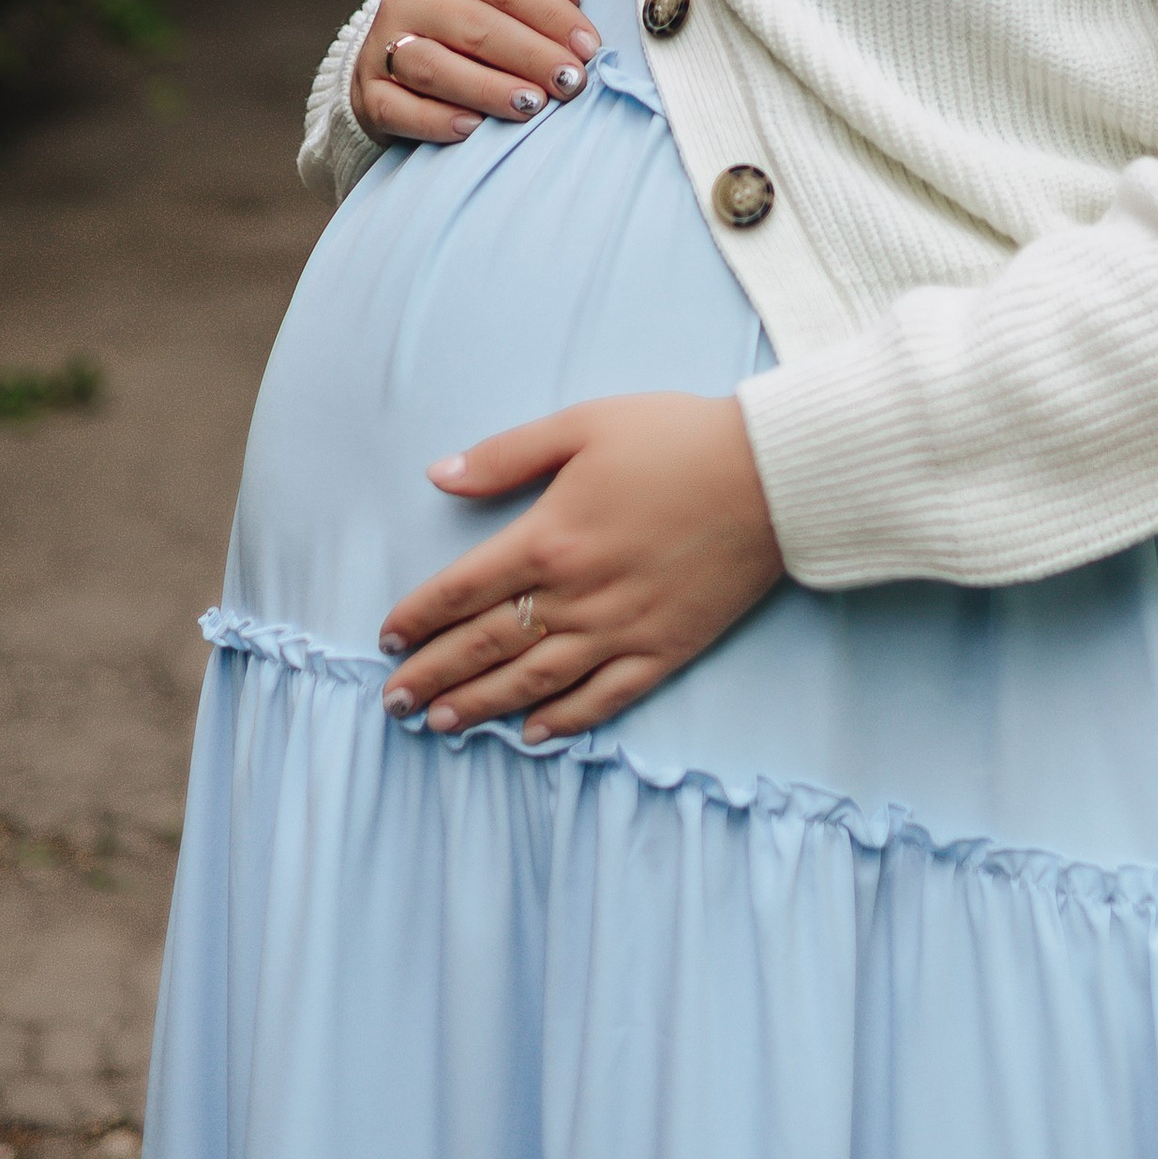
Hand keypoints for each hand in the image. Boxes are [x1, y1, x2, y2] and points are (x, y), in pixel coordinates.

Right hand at [351, 0, 599, 146]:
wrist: (394, 59)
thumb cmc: (463, 23)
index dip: (552, 17)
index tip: (590, 48)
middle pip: (475, 26)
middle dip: (531, 56)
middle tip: (571, 82)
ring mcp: (381, 45)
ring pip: (437, 67)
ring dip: (490, 89)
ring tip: (533, 106)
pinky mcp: (367, 92)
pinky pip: (401, 109)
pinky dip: (438, 121)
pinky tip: (474, 130)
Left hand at [379, 392, 784, 741]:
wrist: (771, 476)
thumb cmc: (676, 439)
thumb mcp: (584, 424)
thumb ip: (507, 455)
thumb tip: (439, 475)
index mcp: (550, 538)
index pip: (462, 590)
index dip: (420, 617)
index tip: (387, 640)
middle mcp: (577, 595)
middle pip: (487, 645)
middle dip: (433, 676)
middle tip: (392, 702)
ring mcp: (621, 630)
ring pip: (534, 681)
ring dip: (480, 706)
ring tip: (440, 723)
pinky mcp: (664, 650)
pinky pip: (603, 698)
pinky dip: (563, 721)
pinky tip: (531, 733)